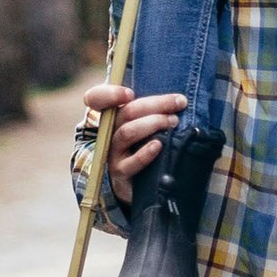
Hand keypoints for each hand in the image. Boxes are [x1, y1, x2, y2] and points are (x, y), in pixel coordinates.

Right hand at [79, 83, 186, 205]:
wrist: (139, 183)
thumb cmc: (145, 145)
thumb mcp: (144, 123)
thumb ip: (152, 108)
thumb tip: (177, 96)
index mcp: (113, 115)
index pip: (97, 98)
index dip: (110, 93)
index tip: (130, 93)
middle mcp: (109, 131)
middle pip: (125, 112)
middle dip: (156, 104)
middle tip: (179, 102)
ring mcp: (112, 152)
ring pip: (127, 132)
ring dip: (153, 123)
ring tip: (174, 122)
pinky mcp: (121, 172)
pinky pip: (131, 162)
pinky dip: (145, 153)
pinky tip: (159, 145)